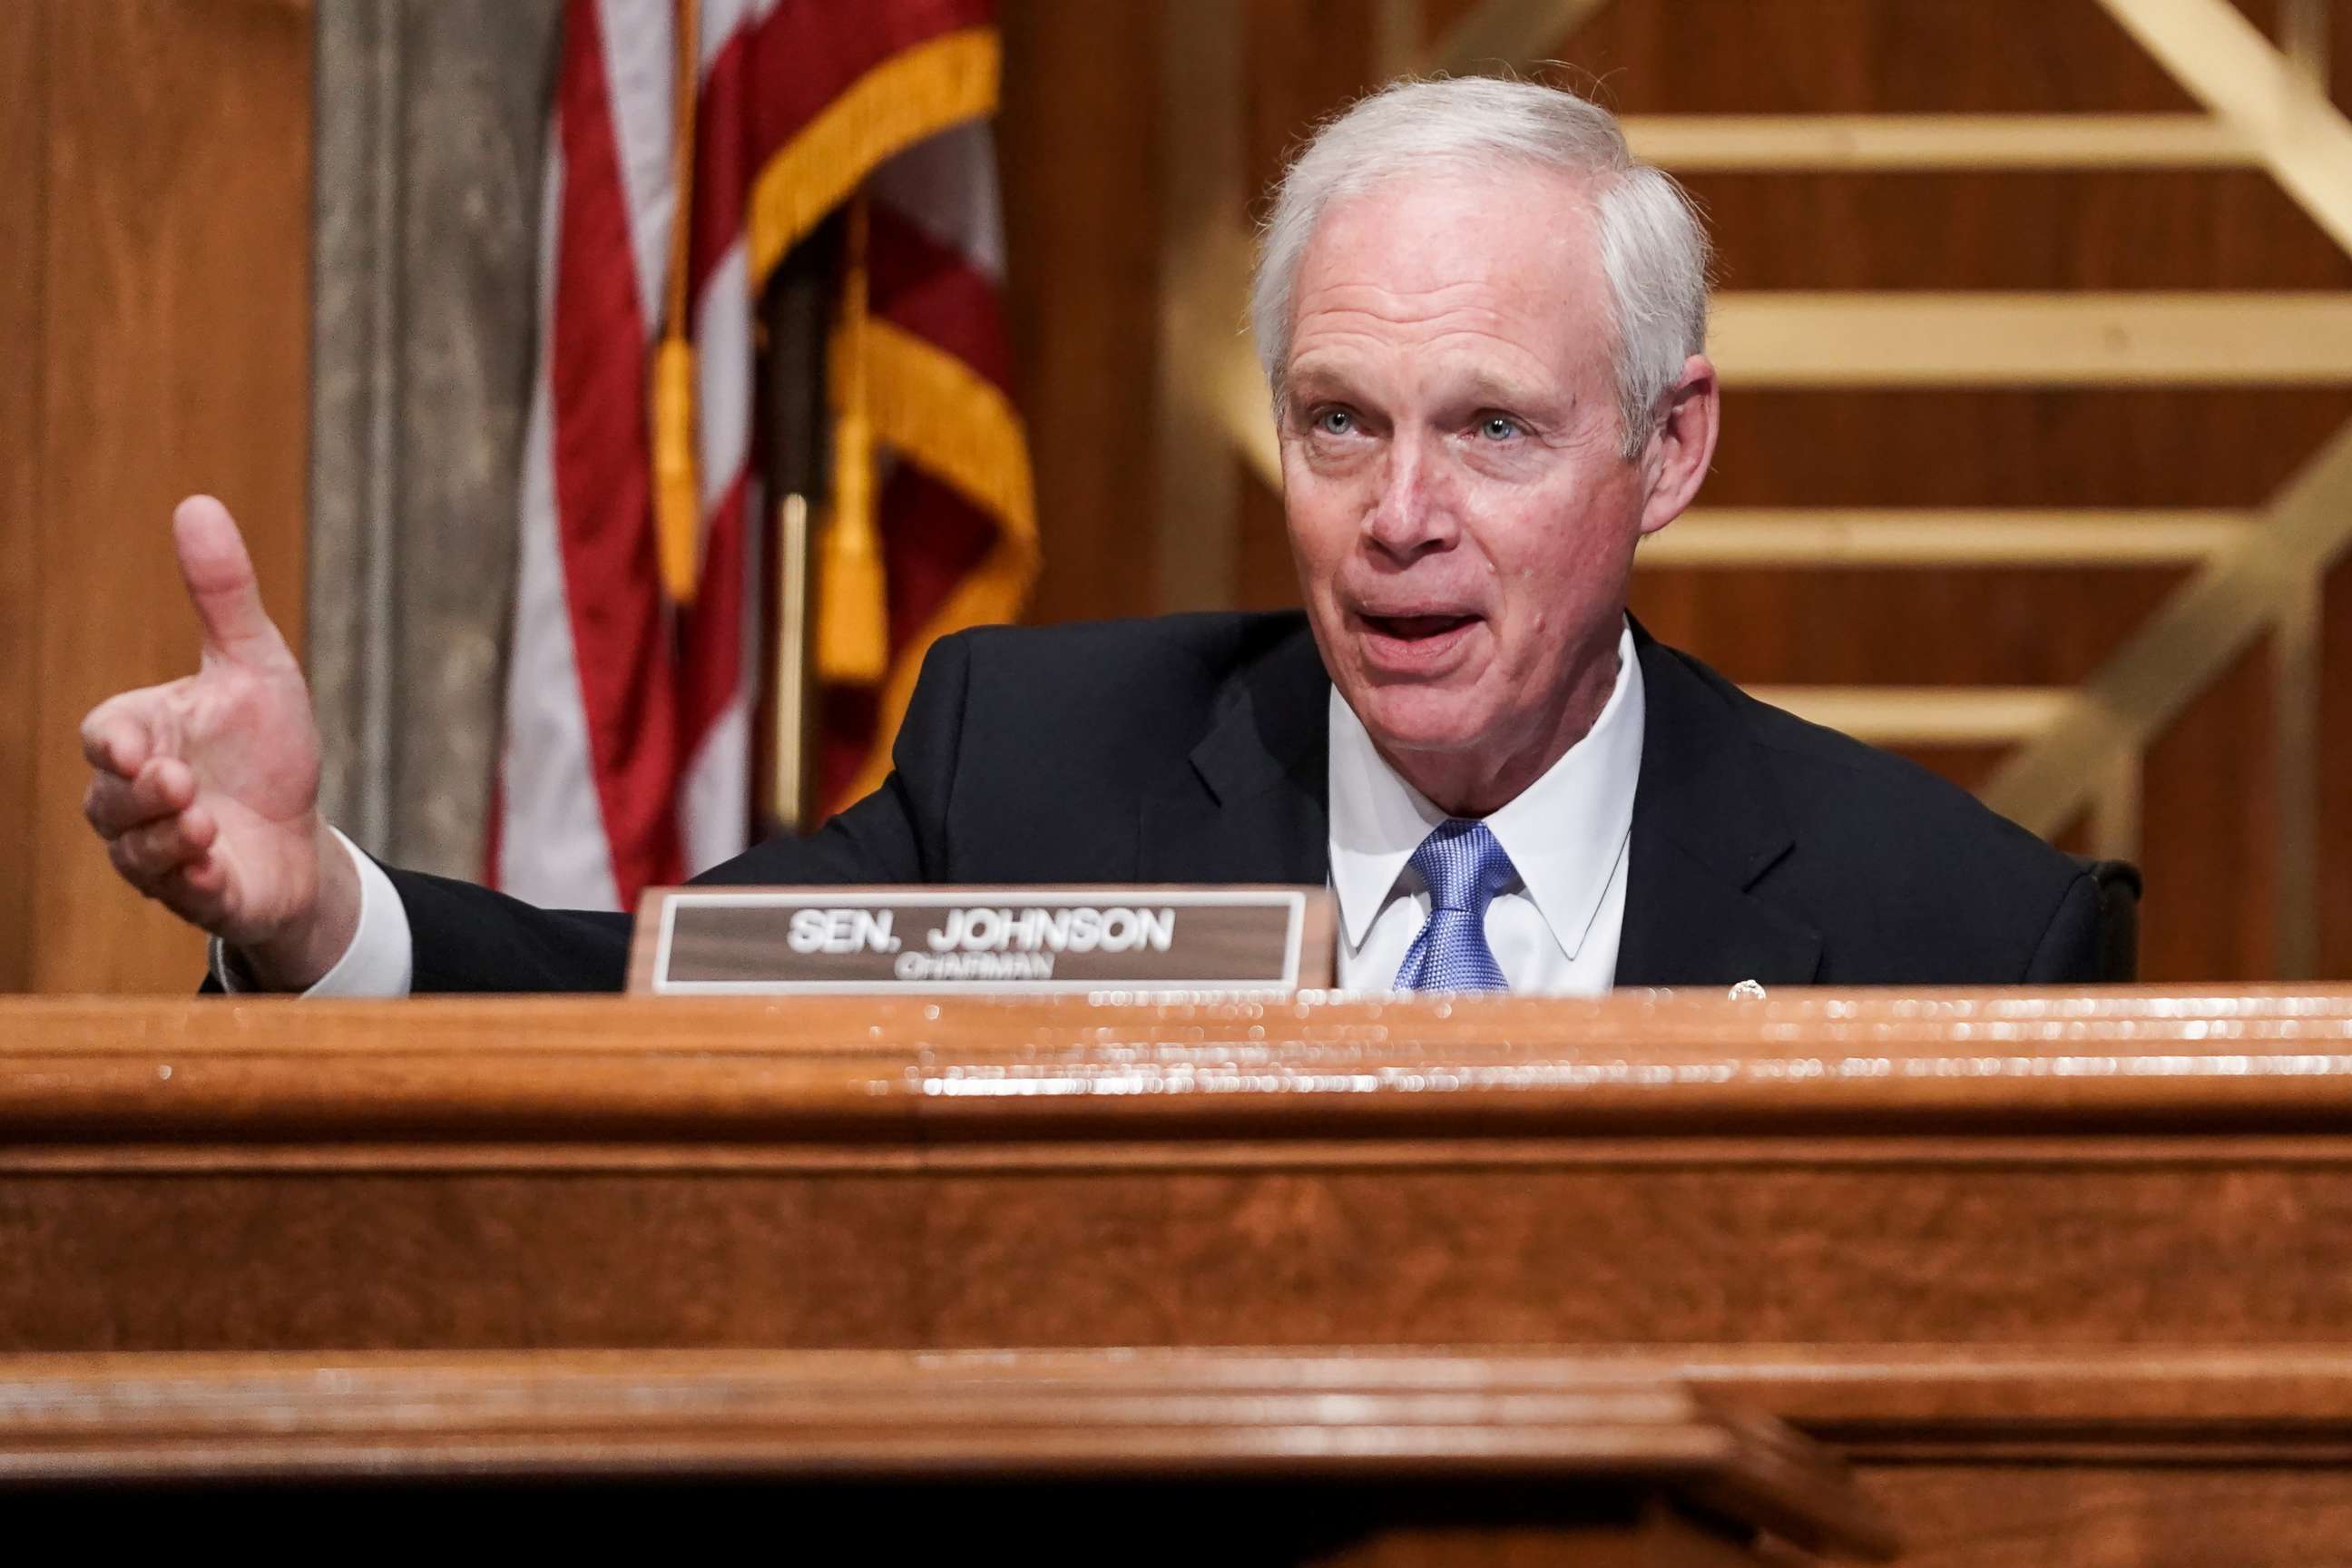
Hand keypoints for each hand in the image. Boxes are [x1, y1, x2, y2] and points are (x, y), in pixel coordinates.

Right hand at [79, 496, 358, 989]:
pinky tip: (216, 869)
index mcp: (142, 738)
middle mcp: (134, 801)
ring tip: (205, 826)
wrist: (302, 834)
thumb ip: (223, 596)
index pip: (106, 736)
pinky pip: (180, 896)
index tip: (137, 746)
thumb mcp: (256, 666)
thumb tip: (197, 503)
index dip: (116, 743)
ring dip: (167, 840)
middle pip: (108, 801)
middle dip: (139, 795)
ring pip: (136, 853)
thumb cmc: (266, 748)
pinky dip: (194, 882)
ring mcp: (161, 855)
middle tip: (176, 782)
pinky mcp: (200, 896)